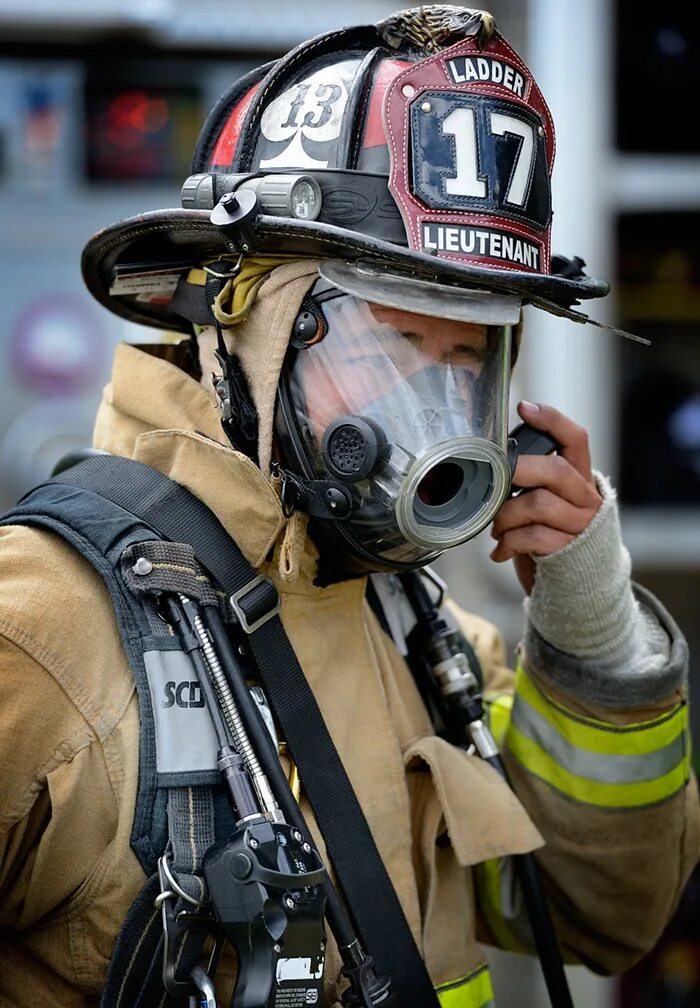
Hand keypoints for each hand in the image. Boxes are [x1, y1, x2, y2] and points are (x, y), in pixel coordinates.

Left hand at [490, 401, 602, 594]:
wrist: (577, 589)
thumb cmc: (552, 539)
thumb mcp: (546, 506)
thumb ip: (531, 485)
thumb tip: (489, 467)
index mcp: (580, 480)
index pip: (576, 440)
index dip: (552, 420)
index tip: (523, 407)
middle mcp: (586, 500)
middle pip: (556, 470)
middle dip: (520, 471)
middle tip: (496, 481)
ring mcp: (580, 526)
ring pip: (538, 505)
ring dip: (506, 515)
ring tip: (496, 526)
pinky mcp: (568, 551)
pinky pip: (532, 537)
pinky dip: (508, 542)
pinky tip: (500, 550)